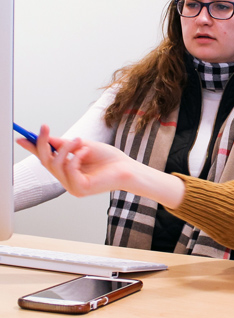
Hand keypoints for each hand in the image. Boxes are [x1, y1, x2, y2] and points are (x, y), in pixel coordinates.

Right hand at [16, 124, 133, 196]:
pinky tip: (86, 151)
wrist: (127, 168)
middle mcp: (66, 180)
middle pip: (46, 162)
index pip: (46, 159)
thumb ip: (64, 144)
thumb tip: (46, 137)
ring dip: (65, 149)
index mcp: (67, 170)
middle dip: (43, 144)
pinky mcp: (79, 189)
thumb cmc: (109, 158)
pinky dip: (75, 157)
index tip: (22, 137)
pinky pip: (68, 170)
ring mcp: (72, 186)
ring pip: (55, 165)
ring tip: (79, 140)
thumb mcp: (83, 146)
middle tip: (44, 128)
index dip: (34, 148)